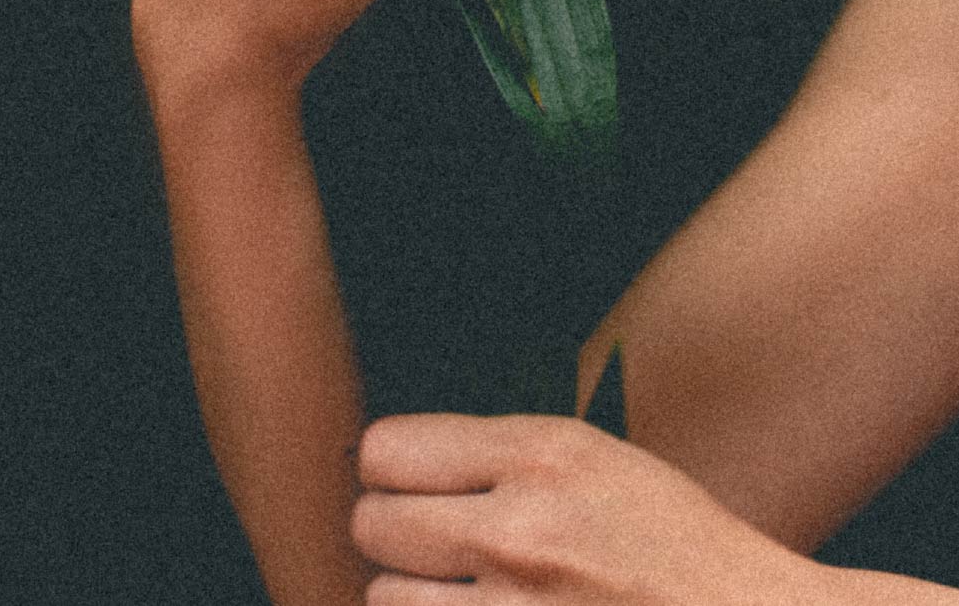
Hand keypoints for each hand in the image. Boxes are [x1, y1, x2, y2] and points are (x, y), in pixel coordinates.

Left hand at [352, 413, 822, 604]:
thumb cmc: (669, 541)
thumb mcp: (590, 459)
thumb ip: (494, 456)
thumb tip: (387, 463)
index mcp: (542, 456)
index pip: (387, 450)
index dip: (390, 468)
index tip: (409, 481)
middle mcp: (520, 531)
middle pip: (372, 525)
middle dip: (394, 533)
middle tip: (432, 541)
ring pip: (384, 598)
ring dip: (413, 596)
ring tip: (467, 591)